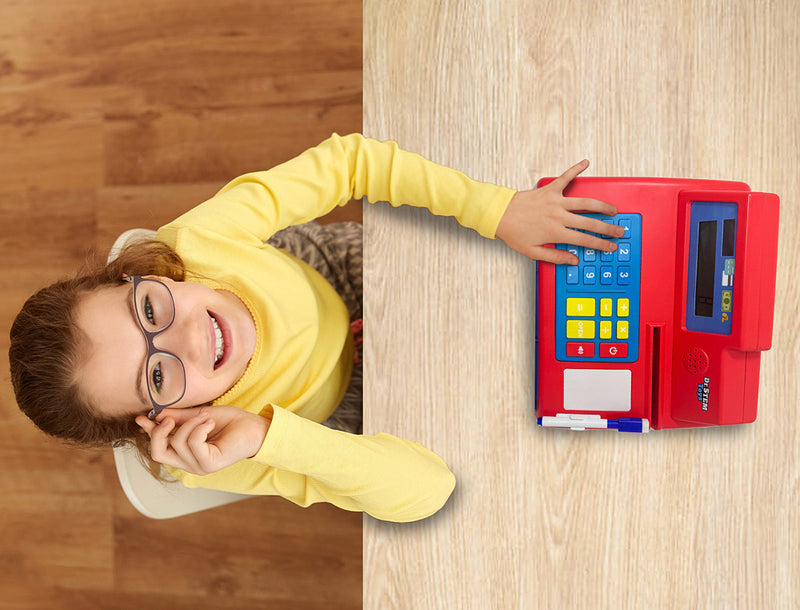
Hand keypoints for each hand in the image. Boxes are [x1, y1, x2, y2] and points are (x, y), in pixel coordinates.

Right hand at [135, 405, 269, 475]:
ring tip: (205, 417)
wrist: (255, 427)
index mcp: (185, 453)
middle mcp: (189, 463)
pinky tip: (210, 423)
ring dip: (189, 423)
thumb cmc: (232, 422)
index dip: (148, 432)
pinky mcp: (209, 465)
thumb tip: (156, 414)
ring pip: (177, 443)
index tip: (141, 417)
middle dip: (159, 432)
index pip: (158, 447)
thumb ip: (178, 418)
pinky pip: (192, 443)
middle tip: (169, 417)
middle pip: (157, 453)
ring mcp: (198, 467)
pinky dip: (199, 428)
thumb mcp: (199, 416)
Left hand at [495, 159, 623, 264]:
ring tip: (612, 209)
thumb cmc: (514, 233)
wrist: (499, 215)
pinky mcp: (549, 189)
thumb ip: (555, 256)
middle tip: (619, 231)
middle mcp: (559, 216)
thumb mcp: (533, 251)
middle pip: (590, 222)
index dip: (600, 244)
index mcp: (556, 232)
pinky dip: (576, 169)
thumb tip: (573, 260)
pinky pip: (565, 177)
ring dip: (601, 205)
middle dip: (608, 228)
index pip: (585, 240)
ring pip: (585, 202)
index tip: (610, 247)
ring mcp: (555, 201)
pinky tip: (586, 163)